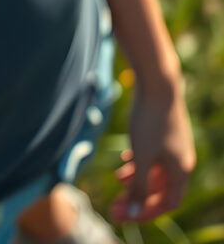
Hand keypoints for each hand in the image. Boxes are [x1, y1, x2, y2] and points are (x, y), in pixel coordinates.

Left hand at [109, 75, 195, 223]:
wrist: (157, 82)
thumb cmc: (150, 121)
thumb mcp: (141, 158)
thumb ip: (139, 187)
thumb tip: (134, 213)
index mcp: (181, 171)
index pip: (167, 203)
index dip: (145, 212)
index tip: (123, 214)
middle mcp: (182, 160)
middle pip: (159, 188)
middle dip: (137, 197)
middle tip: (114, 203)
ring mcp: (174, 145)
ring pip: (156, 170)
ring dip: (137, 178)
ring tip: (117, 178)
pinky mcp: (165, 131)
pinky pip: (154, 155)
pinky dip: (140, 161)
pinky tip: (125, 158)